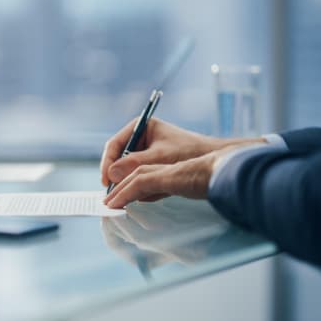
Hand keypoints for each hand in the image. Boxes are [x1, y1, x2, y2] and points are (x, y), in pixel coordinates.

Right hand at [103, 149, 229, 208]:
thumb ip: (134, 164)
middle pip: (119, 159)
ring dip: (132, 184)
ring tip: (134, 196)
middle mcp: (142, 139)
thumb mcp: (160, 157)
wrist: (217, 163)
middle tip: (114, 193)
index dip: (108, 163)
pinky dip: (144, 188)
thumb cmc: (191, 152)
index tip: (106, 180)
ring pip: (130, 172)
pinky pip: (141, 179)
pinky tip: (152, 194)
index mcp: (141, 127)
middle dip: (119, 176)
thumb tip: (111, 174)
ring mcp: (148, 154)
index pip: (115, 145)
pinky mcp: (154, 167)